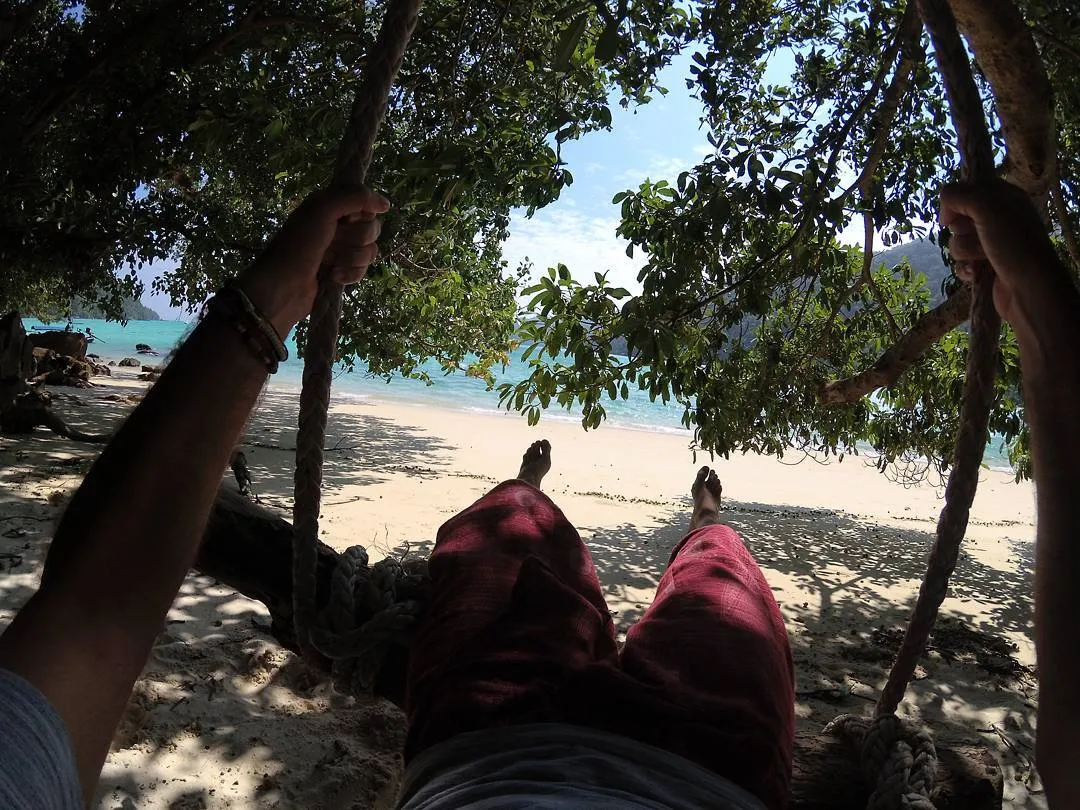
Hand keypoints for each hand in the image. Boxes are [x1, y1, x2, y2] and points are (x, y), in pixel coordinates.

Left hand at [237, 186, 390, 334]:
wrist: (284, 285)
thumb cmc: (299, 244)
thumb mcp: (322, 209)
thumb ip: (354, 197)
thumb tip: (386, 204)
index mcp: (331, 207)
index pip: (366, 204)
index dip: (361, 213)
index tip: (347, 219)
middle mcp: (339, 226)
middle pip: (372, 228)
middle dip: (356, 238)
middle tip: (334, 242)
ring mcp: (342, 251)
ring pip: (371, 250)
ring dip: (352, 258)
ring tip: (331, 263)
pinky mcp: (344, 272)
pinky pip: (364, 270)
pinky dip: (350, 274)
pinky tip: (333, 276)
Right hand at [939, 180, 1077, 344]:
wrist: (1028, 287)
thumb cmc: (1013, 243)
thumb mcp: (988, 207)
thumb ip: (960, 196)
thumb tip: (944, 209)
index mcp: (1004, 198)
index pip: (968, 189)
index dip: (956, 201)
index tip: (954, 215)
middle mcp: (997, 218)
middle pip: (959, 218)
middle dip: (961, 230)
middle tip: (978, 235)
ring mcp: (991, 243)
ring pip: (957, 242)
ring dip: (965, 251)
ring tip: (983, 257)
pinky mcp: (984, 265)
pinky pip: (960, 262)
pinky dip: (965, 268)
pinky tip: (977, 272)